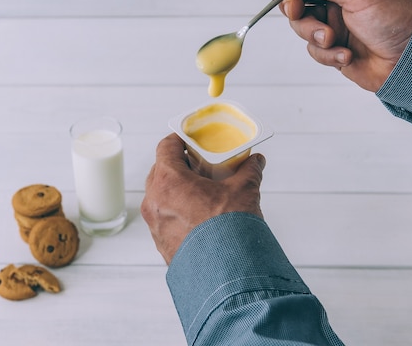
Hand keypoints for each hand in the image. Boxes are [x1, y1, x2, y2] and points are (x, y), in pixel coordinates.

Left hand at [141, 133, 265, 263]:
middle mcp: (155, 200)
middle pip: (160, 171)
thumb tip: (256, 160)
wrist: (225, 272)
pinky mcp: (160, 242)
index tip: (190, 140)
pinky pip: (163, 217)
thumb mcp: (244, 191)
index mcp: (169, 180)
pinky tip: (196, 215)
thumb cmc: (229, 228)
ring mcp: (154, 223)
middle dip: (178, 165)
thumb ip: (249, 171)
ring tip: (198, 192)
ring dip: (175, 189)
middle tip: (198, 165)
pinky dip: (175, 210)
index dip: (178, 139)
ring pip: (160, 195)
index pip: (166, 147)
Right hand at [267, 0, 411, 91]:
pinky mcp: (335, 44)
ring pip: (303, 24)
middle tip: (297, 13)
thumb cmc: (397, 20)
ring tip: (332, 40)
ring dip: (313, 33)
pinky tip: (346, 55)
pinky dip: (326, 53)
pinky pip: (314, 48)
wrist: (411, 62)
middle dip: (297, 8)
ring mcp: (338, 19)